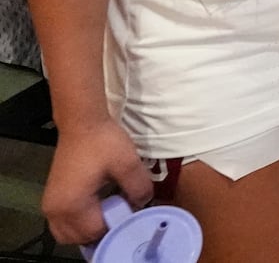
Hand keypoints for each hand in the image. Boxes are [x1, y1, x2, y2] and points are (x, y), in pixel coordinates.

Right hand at [40, 120, 152, 245]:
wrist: (82, 123)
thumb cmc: (103, 141)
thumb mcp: (128, 163)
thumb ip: (138, 187)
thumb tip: (143, 204)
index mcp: (73, 205)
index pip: (96, 233)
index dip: (117, 226)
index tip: (130, 212)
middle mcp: (56, 210)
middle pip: (80, 239)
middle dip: (103, 231)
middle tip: (120, 213)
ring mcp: (51, 206)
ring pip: (70, 235)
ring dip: (89, 230)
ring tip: (110, 211)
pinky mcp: (52, 199)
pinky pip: (63, 224)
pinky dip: (79, 223)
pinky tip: (98, 207)